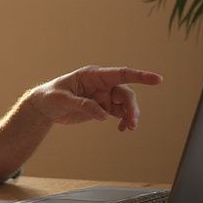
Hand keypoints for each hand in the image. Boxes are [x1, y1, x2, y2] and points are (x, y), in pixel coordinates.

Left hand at [28, 66, 163, 130]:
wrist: (44, 106)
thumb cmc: (51, 96)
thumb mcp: (63, 100)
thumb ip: (83, 105)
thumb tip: (103, 115)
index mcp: (93, 75)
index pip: (121, 74)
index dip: (140, 76)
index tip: (157, 79)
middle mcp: (102, 84)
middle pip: (125, 93)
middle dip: (132, 108)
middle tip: (131, 124)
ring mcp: (103, 95)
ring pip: (125, 104)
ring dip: (130, 115)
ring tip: (127, 128)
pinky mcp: (102, 106)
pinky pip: (119, 113)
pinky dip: (123, 121)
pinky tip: (122, 129)